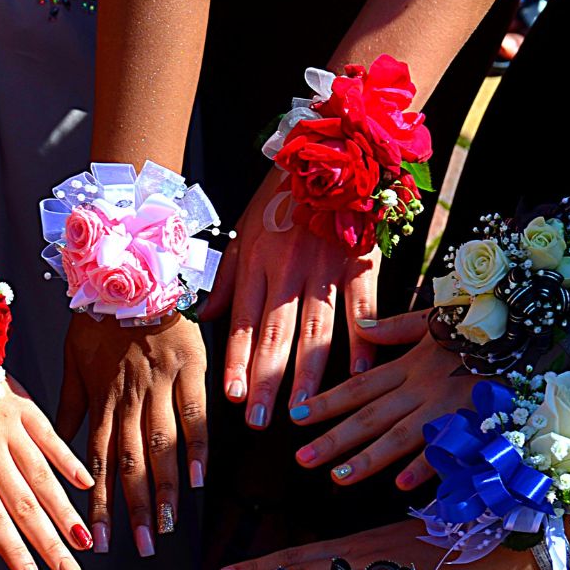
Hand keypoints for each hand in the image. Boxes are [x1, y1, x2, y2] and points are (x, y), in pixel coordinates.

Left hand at [56, 314, 207, 556]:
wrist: (130, 270)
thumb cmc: (97, 320)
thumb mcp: (71, 363)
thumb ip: (66, 409)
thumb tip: (54, 452)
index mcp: (99, 399)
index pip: (96, 462)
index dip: (98, 502)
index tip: (99, 539)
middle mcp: (127, 398)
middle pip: (129, 462)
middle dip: (132, 508)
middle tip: (136, 548)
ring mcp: (158, 384)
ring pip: (160, 445)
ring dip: (162, 489)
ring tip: (164, 527)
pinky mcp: (189, 368)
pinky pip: (193, 414)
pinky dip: (196, 449)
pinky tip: (197, 483)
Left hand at [205, 171, 381, 429]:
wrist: (329, 148)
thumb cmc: (280, 196)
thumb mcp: (242, 231)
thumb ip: (225, 278)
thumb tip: (205, 317)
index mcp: (256, 264)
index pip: (243, 322)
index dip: (238, 361)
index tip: (234, 397)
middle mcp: (287, 270)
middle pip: (275, 334)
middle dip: (267, 380)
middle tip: (261, 421)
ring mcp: (325, 266)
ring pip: (316, 328)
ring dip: (309, 373)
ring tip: (303, 409)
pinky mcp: (361, 260)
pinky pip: (362, 306)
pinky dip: (364, 340)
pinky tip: (361, 372)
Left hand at [291, 312, 476, 487]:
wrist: (527, 328)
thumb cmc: (481, 326)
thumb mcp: (435, 318)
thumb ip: (396, 327)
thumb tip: (361, 326)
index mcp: (409, 365)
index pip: (359, 387)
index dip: (327, 402)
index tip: (296, 416)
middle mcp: (420, 387)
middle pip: (370, 416)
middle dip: (334, 438)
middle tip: (302, 459)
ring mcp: (446, 405)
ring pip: (399, 435)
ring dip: (368, 458)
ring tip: (338, 477)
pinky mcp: (473, 419)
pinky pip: (446, 446)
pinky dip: (424, 465)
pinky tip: (400, 485)